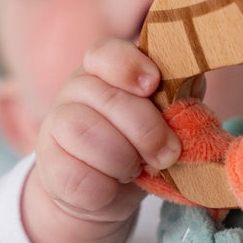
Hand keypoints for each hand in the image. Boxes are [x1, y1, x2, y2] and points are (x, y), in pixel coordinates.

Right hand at [23, 38, 182, 242]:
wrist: (108, 189)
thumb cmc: (142, 142)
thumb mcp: (166, 114)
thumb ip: (180, 94)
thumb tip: (193, 80)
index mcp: (105, 70)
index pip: (106, 53)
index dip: (129, 65)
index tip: (153, 84)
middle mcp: (75, 91)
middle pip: (106, 99)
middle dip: (146, 130)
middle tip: (169, 154)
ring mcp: (56, 126)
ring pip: (86, 135)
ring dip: (124, 159)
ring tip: (138, 170)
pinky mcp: (49, 166)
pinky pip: (77, 177)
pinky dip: (106, 188)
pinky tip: (114, 186)